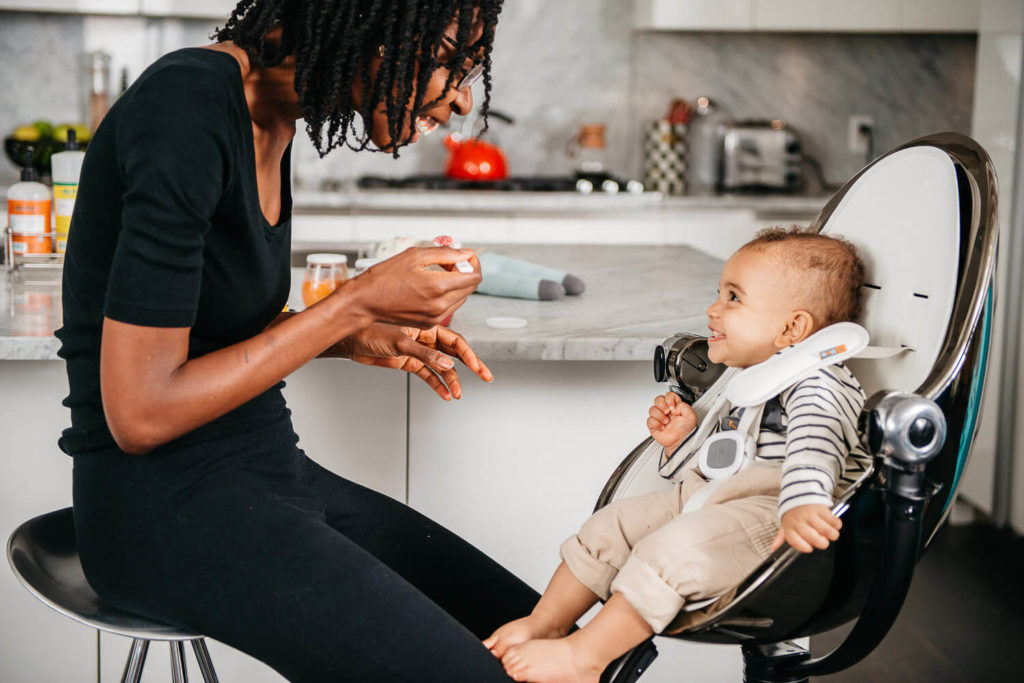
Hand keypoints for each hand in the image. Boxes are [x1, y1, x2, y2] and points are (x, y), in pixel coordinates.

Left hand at [339, 323, 492, 399]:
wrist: (350, 342)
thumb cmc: (369, 332)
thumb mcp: (399, 342)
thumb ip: (425, 355)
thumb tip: (447, 365)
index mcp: (426, 327)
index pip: (454, 341)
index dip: (469, 355)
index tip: (479, 367)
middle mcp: (424, 338)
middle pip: (453, 353)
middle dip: (470, 366)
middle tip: (485, 376)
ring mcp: (417, 351)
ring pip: (441, 367)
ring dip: (451, 380)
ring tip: (458, 393)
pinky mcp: (408, 362)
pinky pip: (427, 375)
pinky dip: (436, 384)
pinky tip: (444, 394)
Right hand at [346, 247, 481, 328]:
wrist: (365, 301)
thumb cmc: (384, 278)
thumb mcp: (415, 256)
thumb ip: (445, 254)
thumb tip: (466, 254)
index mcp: (438, 286)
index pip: (474, 276)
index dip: (473, 263)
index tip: (465, 257)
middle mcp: (440, 305)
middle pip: (470, 287)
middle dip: (465, 272)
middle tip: (448, 263)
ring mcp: (436, 317)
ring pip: (461, 297)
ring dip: (456, 284)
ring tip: (437, 274)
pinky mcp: (430, 323)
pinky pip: (450, 307)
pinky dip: (447, 295)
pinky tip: (431, 286)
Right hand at [647, 391, 696, 449]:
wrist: (680, 441)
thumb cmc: (685, 430)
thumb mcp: (691, 416)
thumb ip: (684, 405)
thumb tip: (674, 406)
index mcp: (675, 406)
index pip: (668, 395)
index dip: (669, 399)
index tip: (673, 406)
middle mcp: (666, 410)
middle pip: (658, 399)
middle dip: (662, 406)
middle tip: (667, 412)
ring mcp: (659, 417)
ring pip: (652, 409)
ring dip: (660, 416)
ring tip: (666, 422)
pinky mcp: (653, 424)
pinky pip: (649, 420)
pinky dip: (656, 424)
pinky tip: (662, 427)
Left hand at [771, 504, 841, 553]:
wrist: (799, 491)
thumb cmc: (793, 511)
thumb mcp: (785, 523)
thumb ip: (781, 537)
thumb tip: (774, 547)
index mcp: (789, 527)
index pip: (797, 543)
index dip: (805, 548)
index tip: (810, 547)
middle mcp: (799, 521)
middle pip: (815, 540)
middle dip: (823, 543)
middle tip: (824, 540)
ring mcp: (810, 514)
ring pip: (827, 531)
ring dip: (832, 535)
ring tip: (831, 533)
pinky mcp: (821, 508)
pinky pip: (833, 521)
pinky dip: (837, 525)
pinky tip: (833, 524)